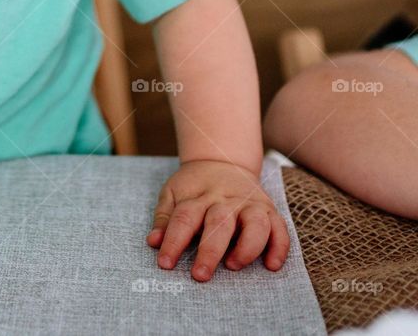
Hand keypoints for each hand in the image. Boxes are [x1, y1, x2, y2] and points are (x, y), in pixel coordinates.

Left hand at [147, 159, 289, 281]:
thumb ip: (165, 219)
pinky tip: (271, 265)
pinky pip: (280, 228)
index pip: (183, 219)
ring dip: (246, 247)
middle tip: (200, 275)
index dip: (173, 241)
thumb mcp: (173, 193)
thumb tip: (153, 242)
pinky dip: (279, 247)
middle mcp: (225, 200)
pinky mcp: (268, 209)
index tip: (165, 263)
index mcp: (197, 196)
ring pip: (255, 223)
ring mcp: (248, 204)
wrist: (221, 160)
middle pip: (218, 223)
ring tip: (233, 265)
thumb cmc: (194, 185)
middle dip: (210, 251)